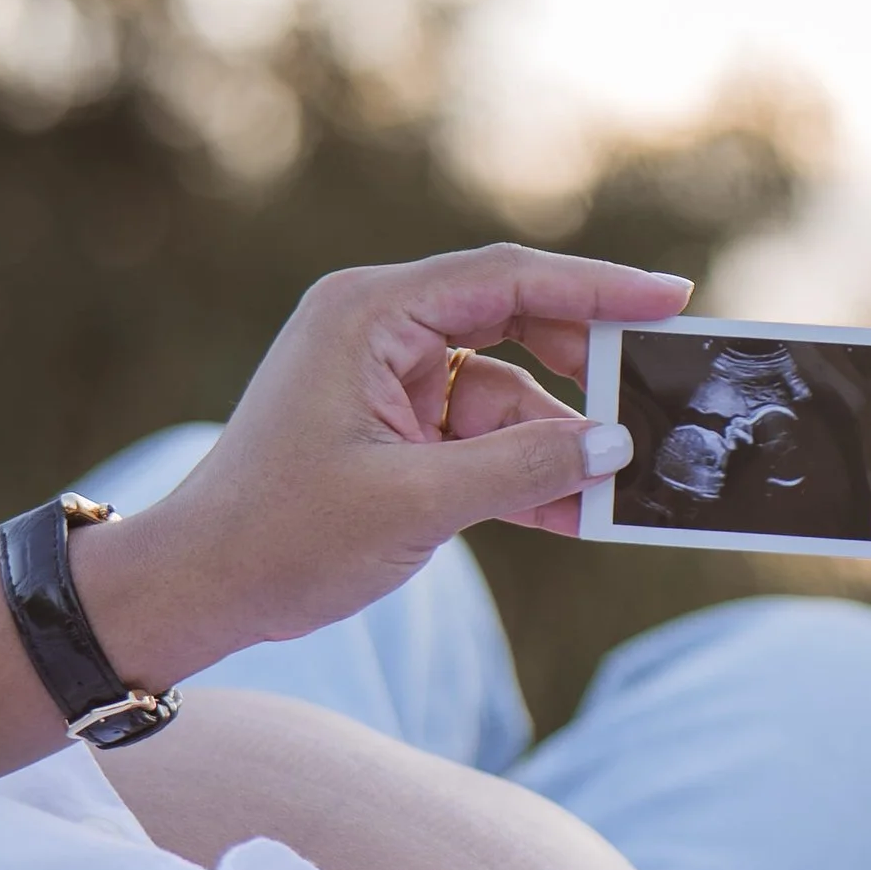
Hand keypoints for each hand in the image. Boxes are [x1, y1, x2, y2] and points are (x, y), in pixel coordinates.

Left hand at [112, 243, 688, 656]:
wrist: (198, 591)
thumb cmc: (281, 537)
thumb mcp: (414, 503)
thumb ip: (523, 467)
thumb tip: (615, 445)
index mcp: (370, 313)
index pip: (508, 278)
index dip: (598, 287)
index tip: (672, 300)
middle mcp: (381, 328)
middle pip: (516, 322)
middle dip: (585, 369)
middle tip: (656, 399)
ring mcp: (389, 380)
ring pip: (508, 392)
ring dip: (557, 444)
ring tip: (616, 491)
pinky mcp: (397, 430)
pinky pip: (484, 437)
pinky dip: (525, 472)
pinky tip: (577, 514)